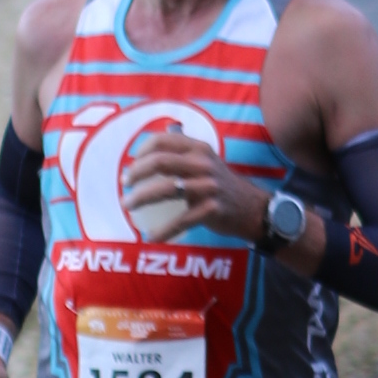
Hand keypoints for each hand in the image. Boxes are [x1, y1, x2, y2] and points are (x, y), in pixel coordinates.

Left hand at [115, 130, 260, 240]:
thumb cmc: (220, 185)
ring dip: (141, 198)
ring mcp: (208, 186)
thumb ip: (182, 154)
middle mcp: (203, 163)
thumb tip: (147, 154)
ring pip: (166, 189)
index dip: (141, 151)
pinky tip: (152, 236)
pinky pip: (181, 220)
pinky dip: (163, 230)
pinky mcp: (212, 208)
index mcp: (198, 148)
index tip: (131, 165)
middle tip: (124, 184)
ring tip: (127, 206)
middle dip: (136, 173)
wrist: (252, 208)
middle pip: (160, 161)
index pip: (162, 141)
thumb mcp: (206, 161)